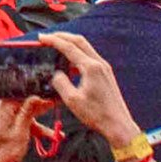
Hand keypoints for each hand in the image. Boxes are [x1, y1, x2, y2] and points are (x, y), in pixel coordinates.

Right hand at [42, 31, 144, 161]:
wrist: (118, 125)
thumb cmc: (97, 115)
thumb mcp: (72, 100)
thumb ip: (61, 83)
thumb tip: (57, 74)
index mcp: (91, 68)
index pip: (69, 47)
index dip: (53, 40)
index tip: (42, 38)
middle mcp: (99, 64)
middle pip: (79, 41)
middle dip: (62, 36)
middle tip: (48, 37)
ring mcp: (104, 68)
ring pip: (85, 48)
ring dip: (70, 44)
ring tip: (56, 47)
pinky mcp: (106, 74)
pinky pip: (90, 57)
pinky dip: (78, 54)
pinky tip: (70, 63)